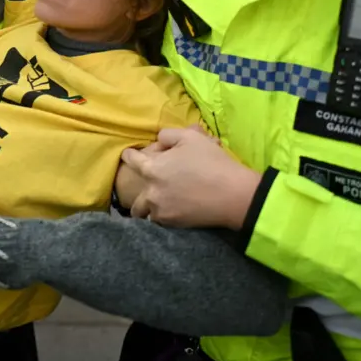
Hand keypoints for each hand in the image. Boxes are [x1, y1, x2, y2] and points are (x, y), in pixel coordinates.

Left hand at [122, 127, 260, 229]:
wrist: (232, 194)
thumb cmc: (211, 162)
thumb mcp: (190, 137)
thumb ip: (168, 135)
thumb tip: (159, 142)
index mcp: (153, 168)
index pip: (132, 161)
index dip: (129, 156)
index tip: (127, 155)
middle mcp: (151, 192)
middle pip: (134, 197)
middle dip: (135, 193)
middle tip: (143, 189)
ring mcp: (161, 211)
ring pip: (146, 212)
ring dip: (148, 208)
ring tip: (155, 205)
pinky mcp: (174, 224)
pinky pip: (160, 221)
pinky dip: (162, 216)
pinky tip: (170, 211)